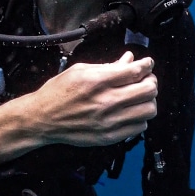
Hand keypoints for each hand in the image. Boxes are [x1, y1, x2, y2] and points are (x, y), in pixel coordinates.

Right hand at [0, 51, 157, 163]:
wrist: (43, 118)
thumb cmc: (58, 92)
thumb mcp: (80, 70)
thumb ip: (108, 65)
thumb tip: (129, 59)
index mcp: (97, 81)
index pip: (135, 71)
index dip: (146, 65)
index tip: (148, 64)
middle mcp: (105, 102)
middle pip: (147, 90)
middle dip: (151, 81)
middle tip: (146, 78)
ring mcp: (109, 122)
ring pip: (148, 110)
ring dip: (148, 100)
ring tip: (140, 96)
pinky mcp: (109, 136)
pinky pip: (139, 127)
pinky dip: (140, 117)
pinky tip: (131, 111)